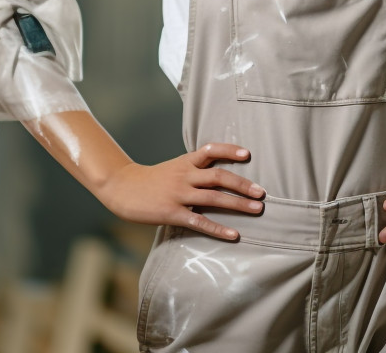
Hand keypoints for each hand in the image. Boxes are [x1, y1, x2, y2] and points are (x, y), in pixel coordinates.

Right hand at [95, 142, 265, 238]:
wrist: (123, 188)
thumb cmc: (152, 180)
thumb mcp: (174, 167)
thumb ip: (194, 169)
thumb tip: (221, 175)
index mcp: (186, 162)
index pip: (211, 150)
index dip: (230, 151)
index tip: (247, 155)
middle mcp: (185, 176)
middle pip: (219, 177)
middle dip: (242, 185)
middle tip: (262, 192)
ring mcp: (179, 194)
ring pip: (213, 198)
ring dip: (238, 204)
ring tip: (257, 209)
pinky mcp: (172, 213)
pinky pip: (199, 222)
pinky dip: (219, 228)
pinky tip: (234, 235)